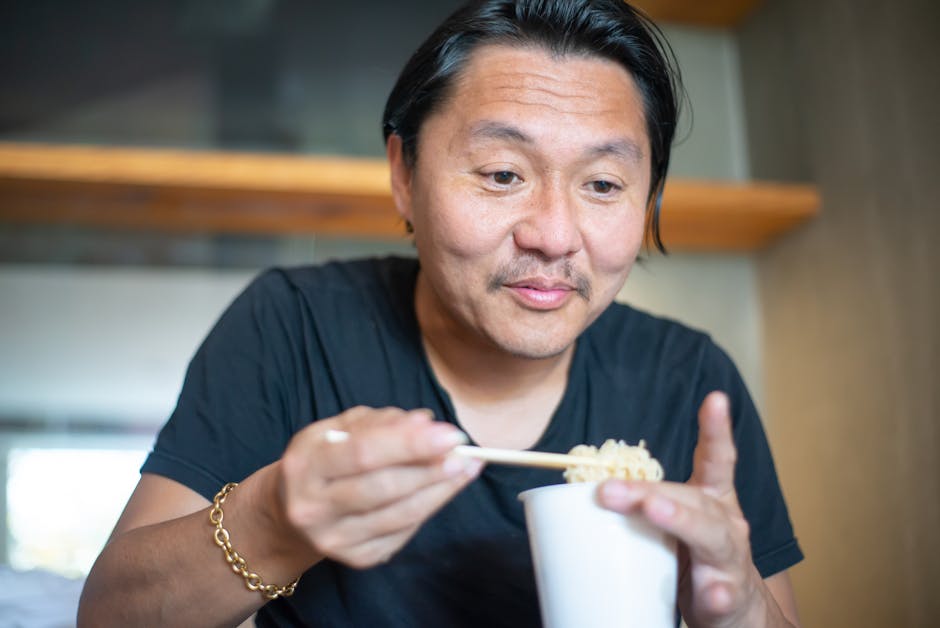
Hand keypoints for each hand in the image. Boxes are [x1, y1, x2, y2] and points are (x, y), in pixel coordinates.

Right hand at [276, 406, 482, 568]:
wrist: (289, 513)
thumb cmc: (322, 460)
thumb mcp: (337, 429)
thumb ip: (379, 423)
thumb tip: (425, 422)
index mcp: (306, 465)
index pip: (364, 453)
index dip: (410, 444)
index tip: (449, 434)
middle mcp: (314, 507)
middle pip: (384, 487)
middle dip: (431, 469)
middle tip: (465, 453)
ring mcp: (334, 539)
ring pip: (400, 515)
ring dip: (440, 490)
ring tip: (466, 468)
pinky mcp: (356, 559)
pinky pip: (403, 532)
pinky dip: (428, 507)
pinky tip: (444, 489)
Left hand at [597, 392, 779, 626]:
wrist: (736, 615)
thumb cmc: (696, 560)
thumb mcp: (673, 524)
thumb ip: (642, 503)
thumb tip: (581, 487)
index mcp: (712, 500)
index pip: (716, 461)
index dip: (716, 430)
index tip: (716, 399)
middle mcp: (726, 523)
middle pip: (691, 498)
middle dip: (649, 491)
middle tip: (610, 489)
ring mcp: (730, 559)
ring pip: (709, 536)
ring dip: (679, 520)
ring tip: (654, 511)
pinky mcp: (729, 598)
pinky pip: (723, 595)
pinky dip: (717, 594)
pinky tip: (713, 594)